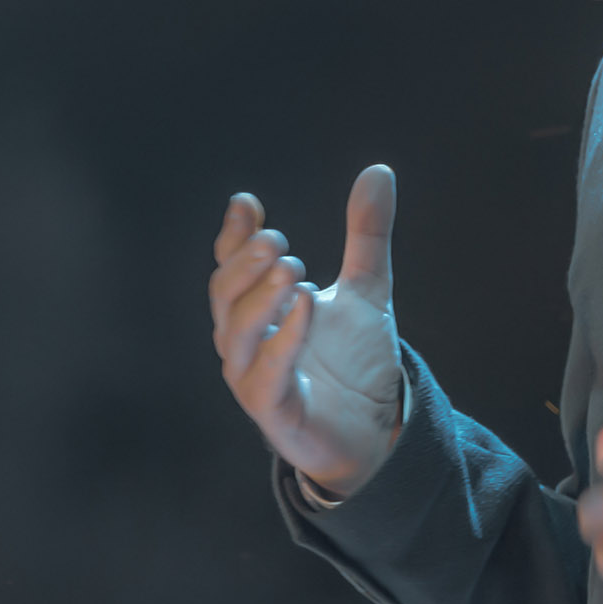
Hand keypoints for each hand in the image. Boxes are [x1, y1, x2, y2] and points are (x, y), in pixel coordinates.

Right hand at [208, 164, 404, 496]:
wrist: (377, 432)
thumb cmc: (355, 363)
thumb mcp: (367, 289)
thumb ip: (367, 235)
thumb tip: (379, 171)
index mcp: (259, 312)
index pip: (231, 268)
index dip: (233, 236)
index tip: (247, 203)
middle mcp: (245, 344)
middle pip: (223, 296)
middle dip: (244, 263)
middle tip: (278, 239)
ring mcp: (253, 379)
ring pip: (234, 334)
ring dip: (258, 297)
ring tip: (292, 268)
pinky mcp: (274, 413)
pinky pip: (265, 376)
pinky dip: (282, 340)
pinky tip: (305, 305)